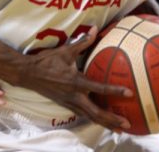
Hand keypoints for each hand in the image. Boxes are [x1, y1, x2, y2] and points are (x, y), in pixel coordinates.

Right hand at [18, 27, 132, 129]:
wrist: (29, 74)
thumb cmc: (47, 61)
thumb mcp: (66, 51)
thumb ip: (82, 42)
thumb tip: (94, 29)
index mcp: (76, 82)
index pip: (99, 88)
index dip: (115, 91)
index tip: (129, 93)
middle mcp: (74, 96)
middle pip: (96, 113)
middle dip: (112, 120)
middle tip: (127, 125)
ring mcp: (69, 102)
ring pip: (90, 117)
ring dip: (105, 123)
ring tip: (118, 129)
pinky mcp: (65, 105)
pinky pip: (83, 115)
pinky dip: (94, 119)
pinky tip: (100, 121)